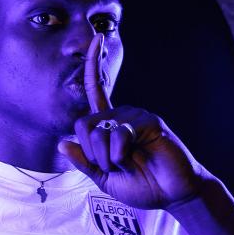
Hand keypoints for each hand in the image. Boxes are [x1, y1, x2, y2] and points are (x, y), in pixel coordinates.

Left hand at [57, 33, 208, 209]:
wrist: (171, 195)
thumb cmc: (142, 186)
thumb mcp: (104, 178)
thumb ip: (84, 162)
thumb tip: (62, 144)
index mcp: (109, 124)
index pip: (96, 91)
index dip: (93, 64)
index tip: (97, 39)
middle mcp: (121, 115)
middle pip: (84, 125)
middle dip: (92, 154)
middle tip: (114, 166)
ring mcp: (135, 116)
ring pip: (98, 132)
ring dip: (108, 158)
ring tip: (129, 164)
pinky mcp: (149, 121)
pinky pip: (118, 134)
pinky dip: (120, 154)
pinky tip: (137, 158)